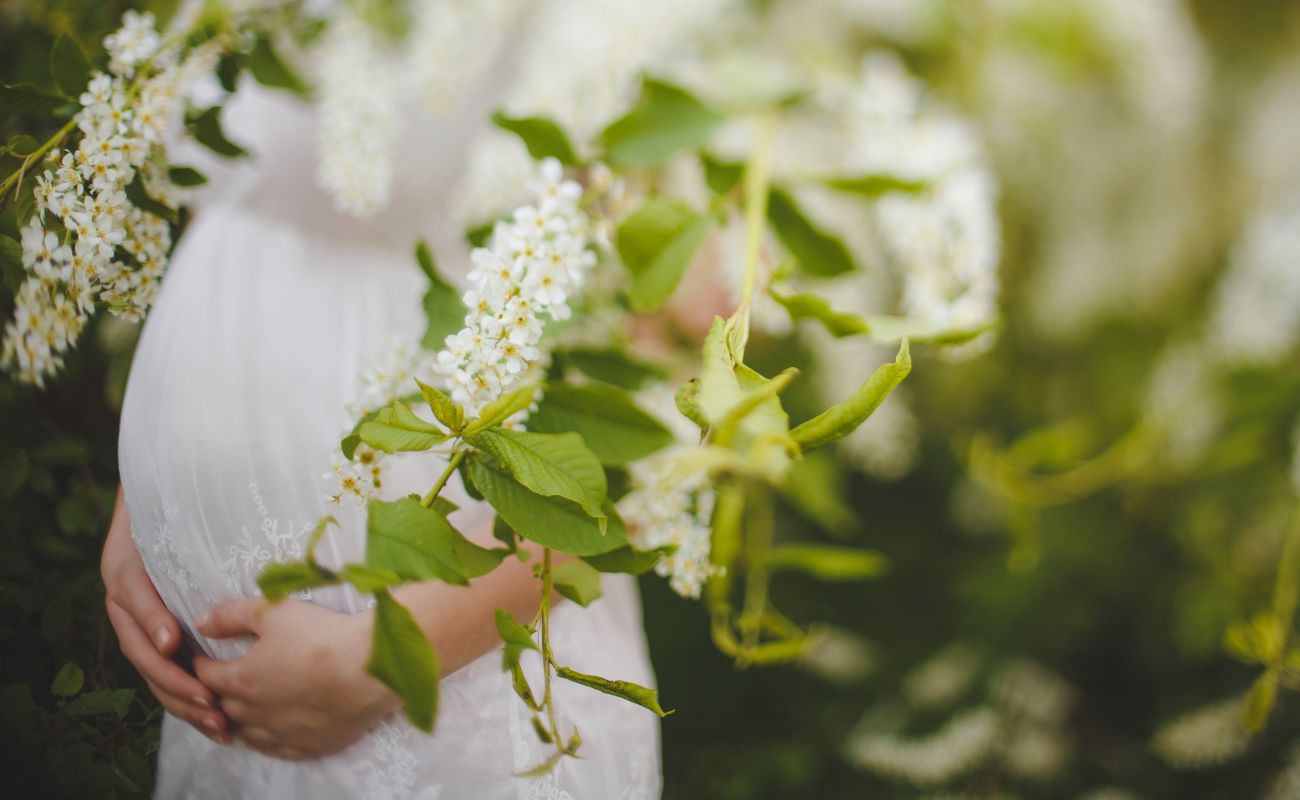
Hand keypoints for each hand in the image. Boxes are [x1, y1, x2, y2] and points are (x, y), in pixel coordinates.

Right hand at [101, 488, 229, 742]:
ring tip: (219, 722)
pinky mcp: (161, 644)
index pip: (135, 605)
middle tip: (211, 702)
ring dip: (186, 702)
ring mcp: (142, 630)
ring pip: (157, 675)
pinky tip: (217, 719)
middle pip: (146, 655)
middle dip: (178, 683)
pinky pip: (171, 677)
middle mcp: (128, 611)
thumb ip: (177, 548)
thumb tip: (184, 614)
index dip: (153, 624)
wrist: (162, 513)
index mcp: (125, 581)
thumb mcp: (164, 529)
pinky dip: (192, 699)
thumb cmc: (171, 519)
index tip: (172, 644)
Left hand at [193, 597, 399, 760]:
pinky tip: (271, 733)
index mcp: (242, 680)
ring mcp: (281, 733)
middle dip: (219, 694)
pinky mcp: (307, 746)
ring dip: (241, 721)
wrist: (369, 667)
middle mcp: (255, 713)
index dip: (203, 666)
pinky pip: (277, 750)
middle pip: (224, 707)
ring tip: (245, 709)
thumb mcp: (274, 612)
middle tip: (224, 683)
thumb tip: (200, 623)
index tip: (204, 659)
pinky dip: (267, 740)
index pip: (207, 676)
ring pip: (247, 733)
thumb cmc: (321, 636)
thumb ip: (231, 615)